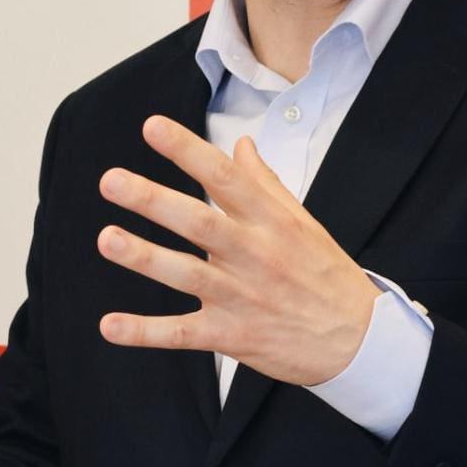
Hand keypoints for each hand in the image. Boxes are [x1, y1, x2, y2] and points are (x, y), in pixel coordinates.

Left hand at [97, 116, 379, 385]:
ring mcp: (241, 297)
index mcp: (271, 221)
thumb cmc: (326, 274)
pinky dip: (144, 332)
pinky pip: (181, 334)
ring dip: (144, 257)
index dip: (187, 150)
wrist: (358, 340)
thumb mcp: (302, 222)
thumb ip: (264, 184)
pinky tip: (108, 325)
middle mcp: (254, 254)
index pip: (224, 178)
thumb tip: (240, 146)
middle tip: (112, 181)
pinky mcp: (232, 336)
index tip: (152, 127)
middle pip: (198, 222)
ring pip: (186, 274)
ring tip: (107, 238)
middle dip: (153, 201)